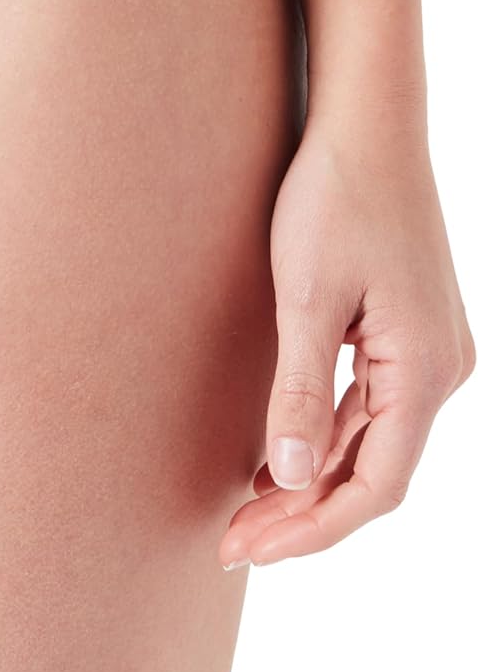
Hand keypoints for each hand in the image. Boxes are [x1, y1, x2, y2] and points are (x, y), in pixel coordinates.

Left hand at [219, 110, 473, 567]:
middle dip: (305, 515)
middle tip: (233, 543)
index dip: (312, 528)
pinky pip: (369, 405)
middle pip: (375, 472)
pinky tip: (278, 453)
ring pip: (372, 442)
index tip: (248, 548)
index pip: (376, 486)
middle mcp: (438, 369)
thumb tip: (294, 481)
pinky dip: (325, 436)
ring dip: (313, 479)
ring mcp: (426, 350)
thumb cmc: (335, 199)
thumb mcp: (307, 298)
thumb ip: (301, 392)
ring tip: (246, 510)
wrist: (366, 124)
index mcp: (425, 371)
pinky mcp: (403, 329)